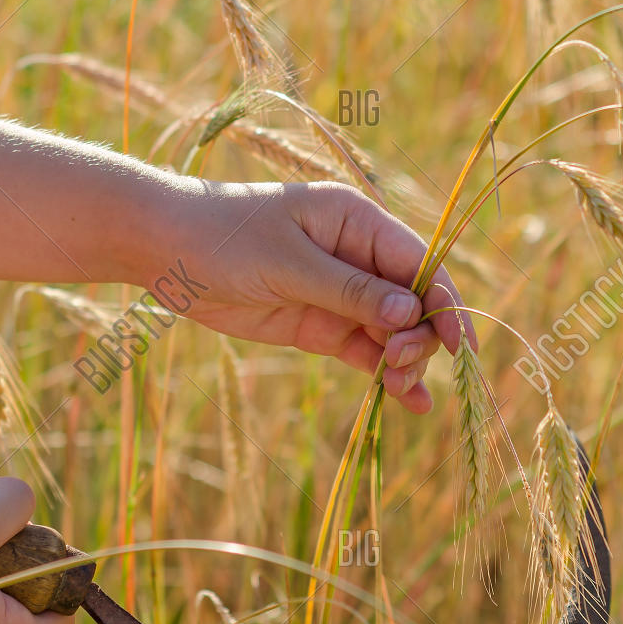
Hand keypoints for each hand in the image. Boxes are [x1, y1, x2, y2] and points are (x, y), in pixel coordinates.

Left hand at [179, 181, 472, 413]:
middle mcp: (358, 257)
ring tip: (402, 391)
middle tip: (397, 363)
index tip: (458, 345)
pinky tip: (408, 401)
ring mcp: (341, 294)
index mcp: (357, 222)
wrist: (164, 250)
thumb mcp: (287, 262)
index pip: (419, 264)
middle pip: (413, 303)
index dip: (444, 303)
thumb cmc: (223, 237)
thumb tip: (408, 312)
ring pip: (394, 332)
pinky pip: (365, 351)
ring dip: (406, 362)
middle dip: (419, 337)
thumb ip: (348, 289)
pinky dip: (385, 374)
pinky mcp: (321, 326)